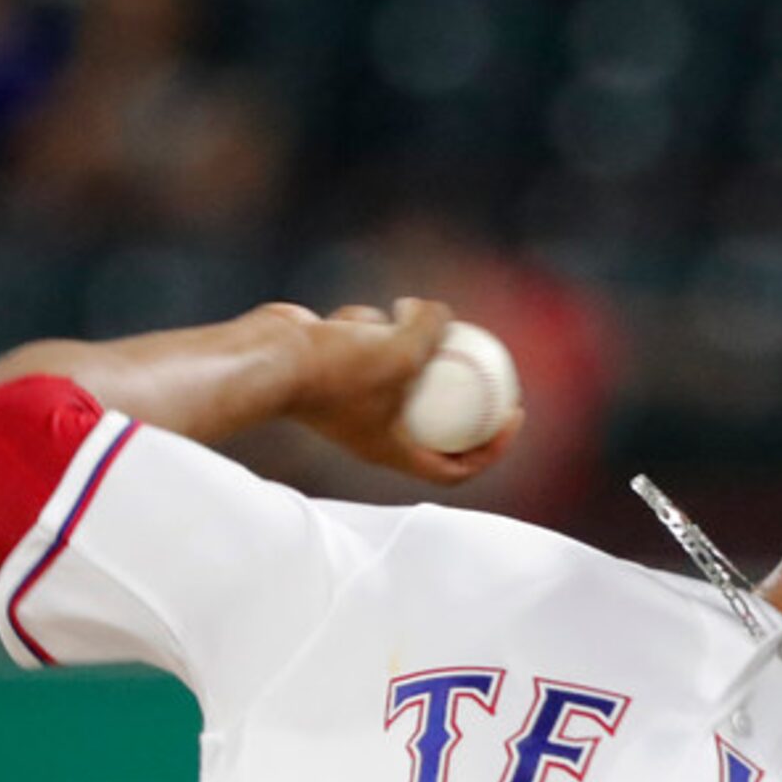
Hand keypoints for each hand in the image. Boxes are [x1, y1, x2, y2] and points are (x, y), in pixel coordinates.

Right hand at [263, 299, 524, 485]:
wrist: (269, 360)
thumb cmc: (335, 371)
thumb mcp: (401, 351)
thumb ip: (432, 331)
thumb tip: (446, 313)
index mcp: (394, 452)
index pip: (455, 468)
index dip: (492, 449)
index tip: (512, 415)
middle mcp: (375, 431)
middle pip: (435, 421)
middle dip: (464, 394)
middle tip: (491, 364)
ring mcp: (354, 399)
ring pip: (401, 369)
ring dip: (407, 342)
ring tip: (407, 319)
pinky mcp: (336, 368)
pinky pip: (368, 344)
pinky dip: (369, 326)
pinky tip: (360, 314)